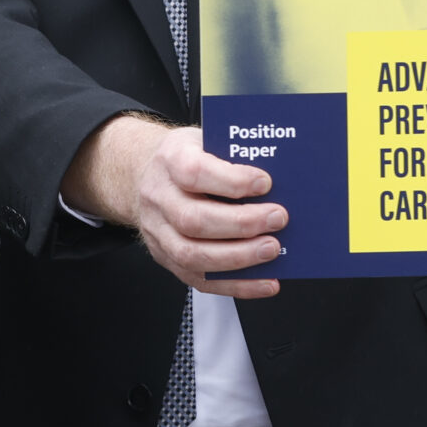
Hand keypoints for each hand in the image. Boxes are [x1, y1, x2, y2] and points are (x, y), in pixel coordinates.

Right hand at [61, 118, 283, 297]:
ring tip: (271, 250)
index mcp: (169, 160)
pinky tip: (265, 282)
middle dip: (242, 224)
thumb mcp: (205, 140)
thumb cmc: (186, 158)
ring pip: (192, 255)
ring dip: (239, 258)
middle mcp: (158, 198)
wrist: (145, 174)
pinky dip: (237, 286)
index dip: (231, 181)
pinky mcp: (167, 258)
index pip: (193, 172)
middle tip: (277, 220)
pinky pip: (200, 280)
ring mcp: (158, 232)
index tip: (264, 183)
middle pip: (193, 220)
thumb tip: (281, 180)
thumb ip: (235, 157)